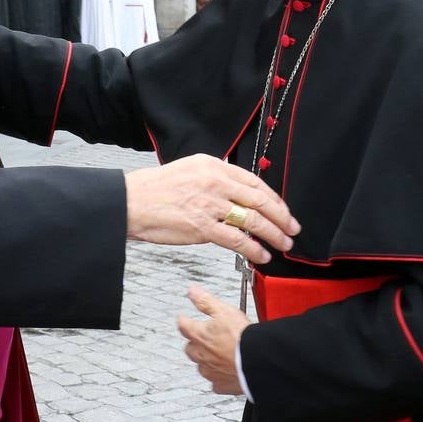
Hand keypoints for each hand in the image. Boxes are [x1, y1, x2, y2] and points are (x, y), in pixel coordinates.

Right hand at [125, 154, 299, 264]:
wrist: (130, 202)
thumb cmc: (155, 189)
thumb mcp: (189, 171)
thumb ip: (214, 180)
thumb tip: (237, 195)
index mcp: (214, 166)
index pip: (254, 182)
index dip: (274, 199)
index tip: (284, 211)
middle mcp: (215, 182)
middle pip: (259, 201)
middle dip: (281, 217)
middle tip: (293, 229)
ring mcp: (210, 205)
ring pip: (252, 220)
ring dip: (273, 235)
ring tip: (283, 245)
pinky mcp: (202, 227)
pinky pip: (236, 239)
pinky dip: (253, 249)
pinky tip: (261, 255)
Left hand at [177, 285, 248, 394]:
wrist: (257, 360)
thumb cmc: (242, 337)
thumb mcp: (223, 310)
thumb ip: (205, 301)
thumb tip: (192, 291)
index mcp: (199, 335)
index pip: (183, 325)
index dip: (184, 320)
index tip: (185, 319)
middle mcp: (201, 355)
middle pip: (190, 348)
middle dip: (195, 343)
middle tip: (204, 338)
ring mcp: (210, 371)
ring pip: (201, 366)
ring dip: (206, 360)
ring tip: (217, 354)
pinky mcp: (221, 384)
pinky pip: (215, 381)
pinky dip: (219, 376)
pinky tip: (227, 371)